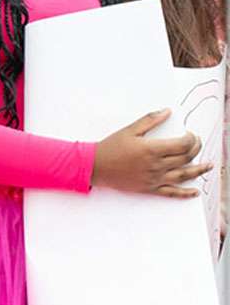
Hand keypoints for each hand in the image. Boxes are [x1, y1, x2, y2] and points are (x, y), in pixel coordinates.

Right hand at [92, 109, 209, 197]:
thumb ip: (150, 120)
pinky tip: (194, 191)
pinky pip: (173, 193)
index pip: (182, 145)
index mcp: (152, 149)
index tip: (191, 135)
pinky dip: (186, 193)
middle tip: (197, 144)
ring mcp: (155, 179)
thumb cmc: (111, 147)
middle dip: (195, 149)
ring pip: (184, 175)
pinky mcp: (151, 188)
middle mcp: (157, 165)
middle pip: (185, 158)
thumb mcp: (129, 130)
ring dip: (199, 170)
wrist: (96, 166)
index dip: (191, 139)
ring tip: (208, 166)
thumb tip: (167, 112)